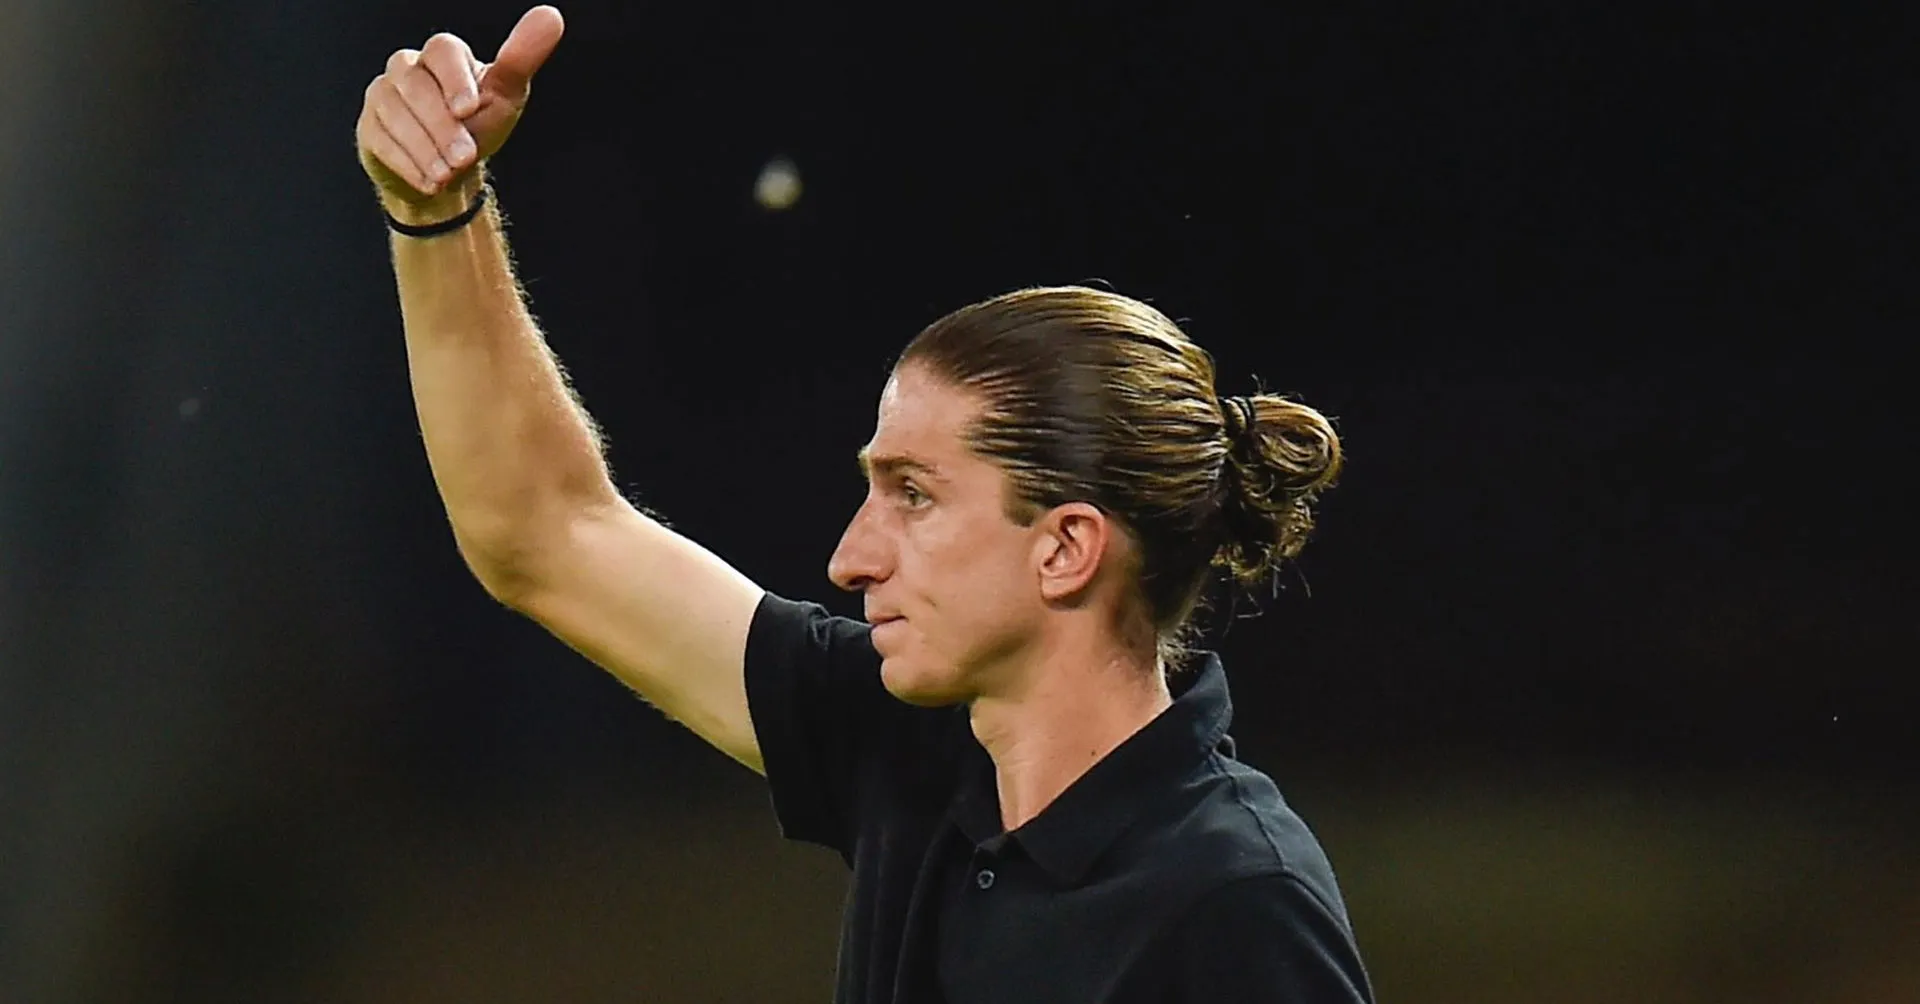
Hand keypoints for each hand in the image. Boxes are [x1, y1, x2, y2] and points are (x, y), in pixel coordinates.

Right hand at [356, 5, 564, 205]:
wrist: (449, 168)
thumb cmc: (477, 123)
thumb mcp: (505, 93)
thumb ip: (522, 57)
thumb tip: (551, 16)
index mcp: (442, 55)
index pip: (443, 52)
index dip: (455, 79)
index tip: (469, 110)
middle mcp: (407, 68)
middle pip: (416, 86)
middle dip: (441, 126)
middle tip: (464, 157)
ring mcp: (383, 96)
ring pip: (394, 113)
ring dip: (423, 148)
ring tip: (447, 174)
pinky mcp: (369, 126)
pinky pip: (380, 139)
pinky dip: (406, 163)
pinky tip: (430, 182)